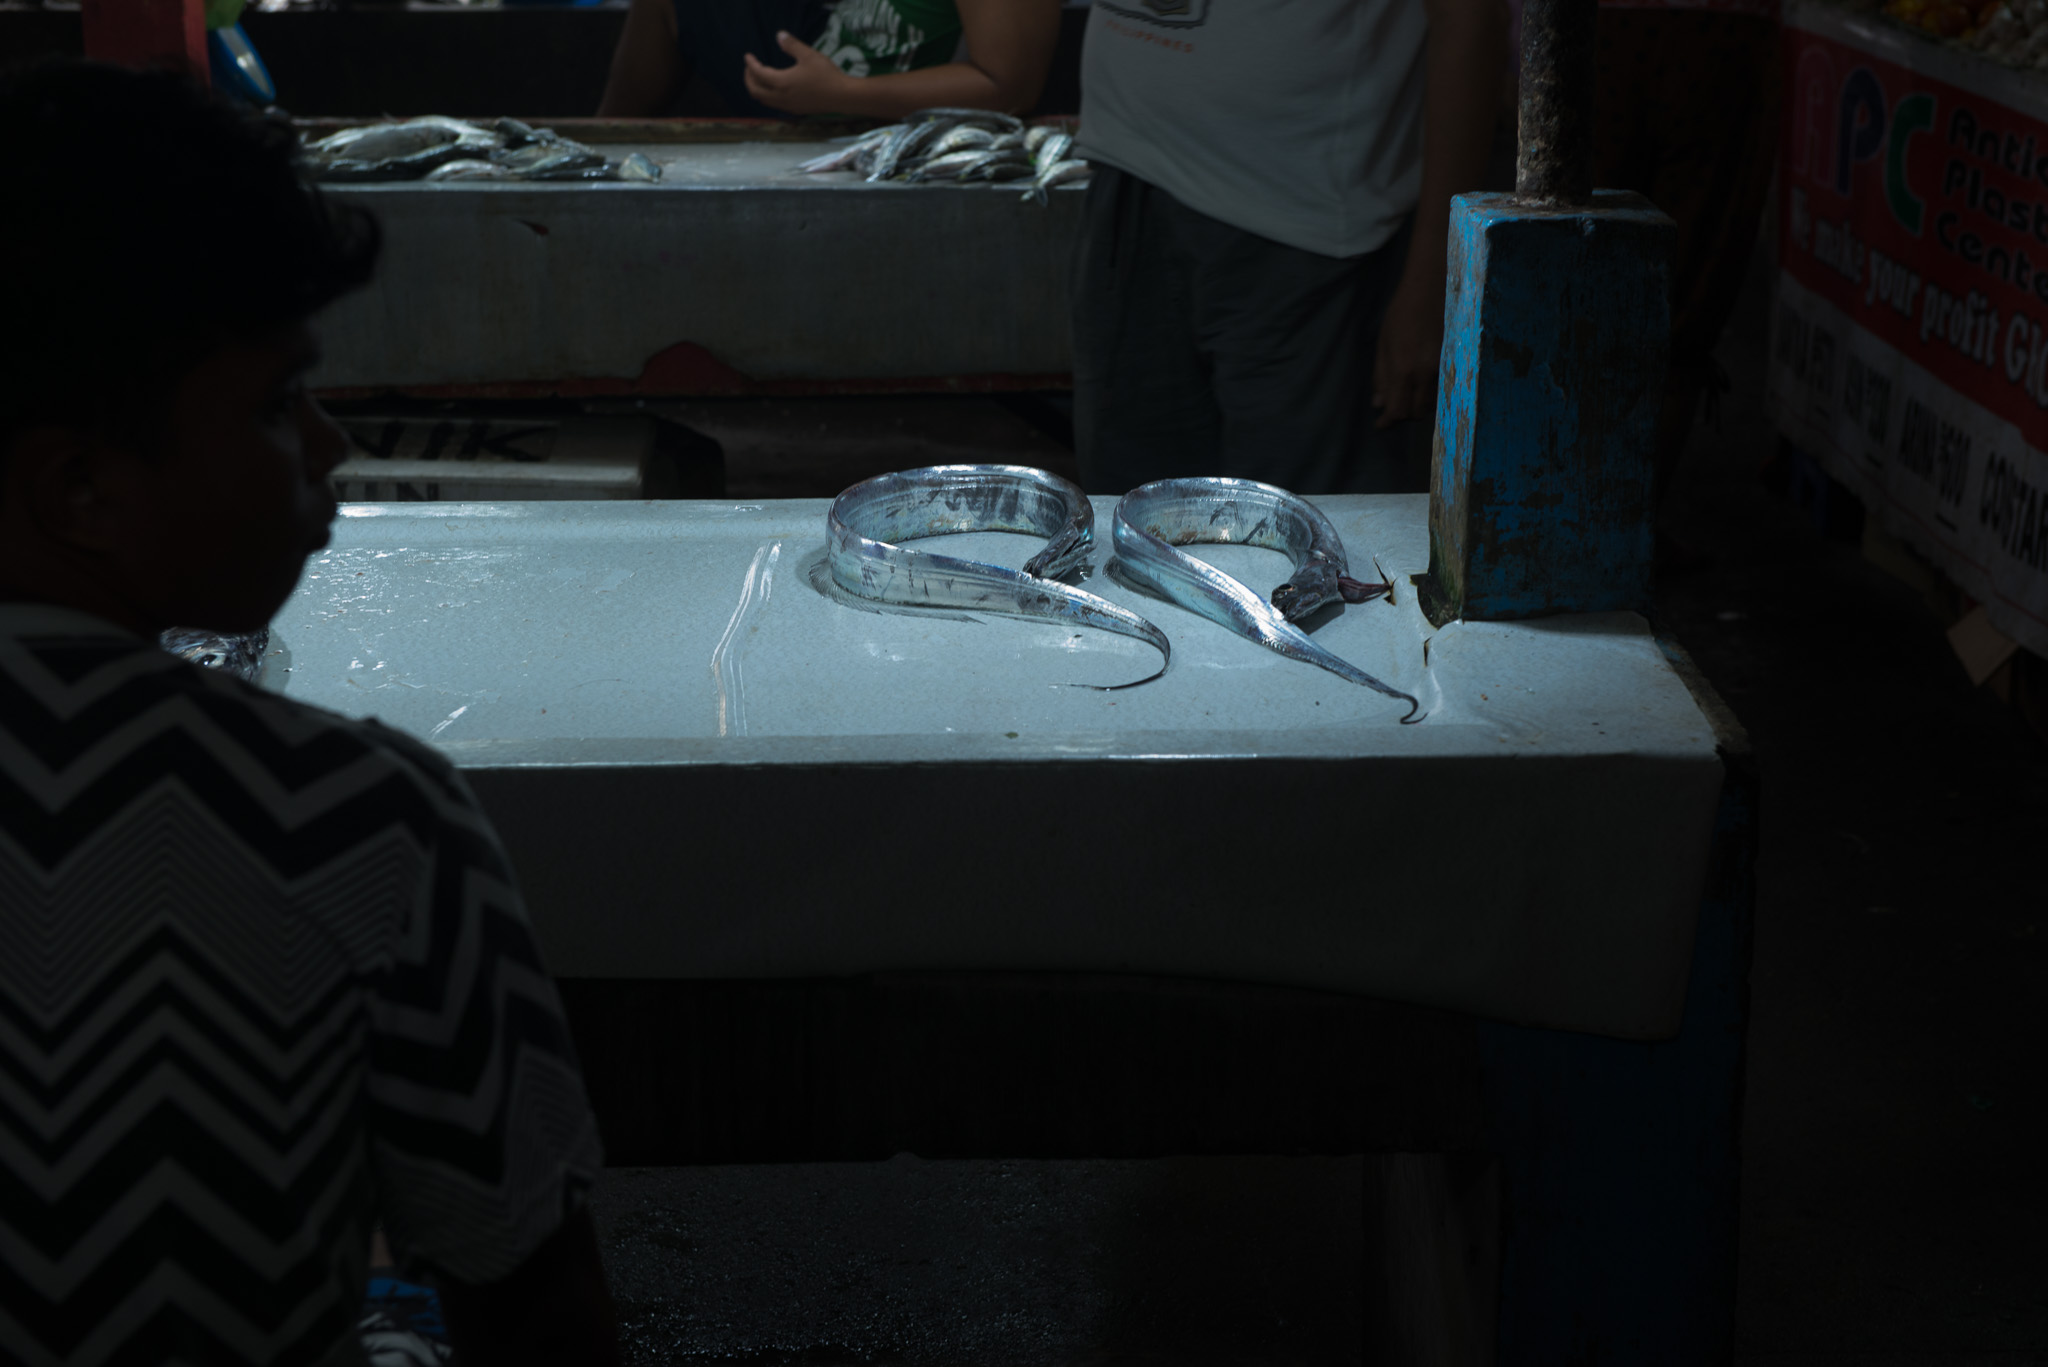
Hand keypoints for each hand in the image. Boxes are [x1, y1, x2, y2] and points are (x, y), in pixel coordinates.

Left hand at [743, 32, 850, 114]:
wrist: (842, 96)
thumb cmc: (826, 74)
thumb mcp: (809, 55)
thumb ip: (792, 45)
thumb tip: (779, 35)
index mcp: (782, 83)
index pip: (758, 74)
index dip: (750, 65)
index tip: (747, 56)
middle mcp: (781, 97)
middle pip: (755, 91)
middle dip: (749, 79)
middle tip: (750, 68)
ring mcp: (788, 106)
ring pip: (764, 101)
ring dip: (757, 89)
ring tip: (759, 79)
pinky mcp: (795, 110)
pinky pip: (774, 105)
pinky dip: (767, 97)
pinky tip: (774, 89)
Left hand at [1371, 268, 1446, 427]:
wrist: (1433, 289)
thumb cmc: (1402, 313)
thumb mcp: (1383, 344)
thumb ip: (1380, 376)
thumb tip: (1378, 404)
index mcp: (1404, 369)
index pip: (1397, 410)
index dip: (1388, 421)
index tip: (1381, 425)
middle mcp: (1426, 374)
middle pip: (1416, 412)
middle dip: (1403, 415)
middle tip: (1393, 408)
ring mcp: (1444, 368)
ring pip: (1432, 404)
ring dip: (1418, 405)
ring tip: (1408, 395)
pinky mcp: (1456, 362)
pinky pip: (1443, 389)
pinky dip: (1432, 394)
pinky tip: (1423, 383)